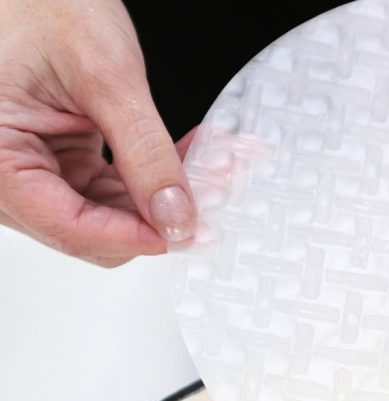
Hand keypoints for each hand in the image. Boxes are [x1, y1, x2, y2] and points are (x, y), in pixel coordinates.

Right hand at [0, 0, 195, 266]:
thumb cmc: (42, 4)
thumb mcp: (105, 77)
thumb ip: (144, 154)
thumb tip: (175, 217)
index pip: (69, 227)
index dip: (134, 236)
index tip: (188, 230)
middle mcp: (5, 176)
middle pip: (92, 232)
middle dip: (159, 216)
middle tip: (213, 191)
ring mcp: (32, 172)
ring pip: (110, 217)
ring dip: (164, 199)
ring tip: (212, 167)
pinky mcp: (59, 163)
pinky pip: (112, 192)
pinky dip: (153, 180)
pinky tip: (188, 158)